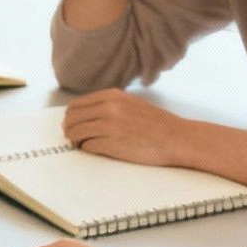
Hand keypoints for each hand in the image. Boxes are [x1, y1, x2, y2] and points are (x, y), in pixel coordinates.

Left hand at [63, 90, 190, 167]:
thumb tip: (83, 115)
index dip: (70, 117)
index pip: (76, 105)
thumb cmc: (157, 124)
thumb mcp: (130, 104)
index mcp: (112, 96)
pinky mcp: (112, 144)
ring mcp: (109, 126)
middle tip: (72, 137)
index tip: (71, 124)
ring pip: (76, 133)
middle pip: (72, 119)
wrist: (177, 138)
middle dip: (69, 129)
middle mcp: (108, 108)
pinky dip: (87, 149)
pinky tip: (94, 150)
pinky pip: (87, 147)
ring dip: (75, 140)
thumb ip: (108, 105)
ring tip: (81, 144)